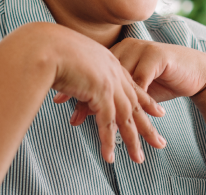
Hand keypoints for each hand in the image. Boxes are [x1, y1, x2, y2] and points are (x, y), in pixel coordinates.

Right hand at [43, 24, 166, 163]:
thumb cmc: (50, 49)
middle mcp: (113, 72)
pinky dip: (108, 141)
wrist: (46, 45)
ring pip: (126, 117)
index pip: (132, 85)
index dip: (145, 100)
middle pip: (135, 104)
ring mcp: (108, 83)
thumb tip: (72, 79)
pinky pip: (107, 123)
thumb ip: (77, 70)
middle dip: (147, 125)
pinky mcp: (100, 93)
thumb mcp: (70, 58)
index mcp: (109, 62)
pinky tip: (110, 157)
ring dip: (132, 140)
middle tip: (159, 143)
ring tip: (138, 159)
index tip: (158, 112)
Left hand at [60, 38, 205, 130]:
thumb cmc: (163, 79)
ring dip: (107, 103)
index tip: (59, 100)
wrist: (196, 71)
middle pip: (102, 74)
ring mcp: (142, 51)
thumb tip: (84, 107)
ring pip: (119, 80)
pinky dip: (131, 100)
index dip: (76, 85)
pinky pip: (140, 81)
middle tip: (70, 114)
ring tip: (94, 120)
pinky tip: (123, 113)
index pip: (93, 69)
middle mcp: (128, 48)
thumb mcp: (134, 86)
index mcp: (118, 52)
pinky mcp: (157, 58)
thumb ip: (113, 93)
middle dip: (86, 96)